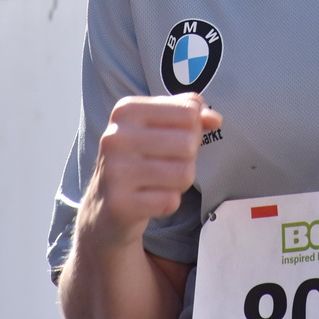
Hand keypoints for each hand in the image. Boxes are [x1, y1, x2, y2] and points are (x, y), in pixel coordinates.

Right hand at [82, 94, 222, 248]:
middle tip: (167, 164)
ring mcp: (115, 171)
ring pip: (184, 174)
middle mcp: (116, 137)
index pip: (189, 112)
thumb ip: (189, 115)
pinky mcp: (120, 204)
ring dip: (180, 182)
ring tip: (159, 182)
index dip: (193, 129)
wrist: (103, 207)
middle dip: (188, 158)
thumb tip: (215, 119)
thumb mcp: (159, 127)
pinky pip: (171, 201)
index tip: (174, 139)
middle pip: (188, 143)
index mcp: (126, 110)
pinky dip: (168, 202)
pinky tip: (150, 200)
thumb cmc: (140, 159)